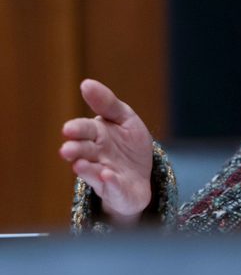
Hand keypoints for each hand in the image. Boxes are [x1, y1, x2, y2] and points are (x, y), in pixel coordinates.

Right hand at [59, 80, 153, 226]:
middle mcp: (95, 155)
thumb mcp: (125, 119)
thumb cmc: (129, 145)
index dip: (77, 129)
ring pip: (91, 171)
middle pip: (83, 151)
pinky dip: (110, 182)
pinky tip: (107, 175)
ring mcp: (103, 174)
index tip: (68, 129)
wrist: (140, 177)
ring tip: (78, 164)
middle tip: (67, 149)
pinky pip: (112, 187)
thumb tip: (86, 83)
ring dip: (85, 168)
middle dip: (75, 149)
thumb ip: (108, 103)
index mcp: (96, 134)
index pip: (84, 129)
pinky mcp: (115, 190)